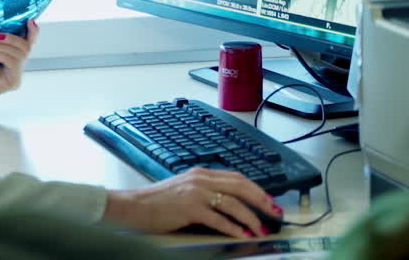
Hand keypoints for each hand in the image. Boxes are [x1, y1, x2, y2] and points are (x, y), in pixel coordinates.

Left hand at [0, 18, 38, 99]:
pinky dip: (3, 56)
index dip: (33, 31)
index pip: (29, 42)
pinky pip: (14, 64)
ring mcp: (16, 75)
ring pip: (21, 55)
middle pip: (26, 47)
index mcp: (13, 56)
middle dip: (12, 38)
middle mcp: (18, 66)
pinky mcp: (13, 82)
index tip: (30, 20)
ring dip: (4, 47)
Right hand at [101, 167, 282, 237]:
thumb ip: (205, 192)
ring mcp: (196, 192)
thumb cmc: (156, 202)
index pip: (237, 177)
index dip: (256, 189)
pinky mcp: (190, 208)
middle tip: (275, 212)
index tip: (269, 201)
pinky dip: (234, 228)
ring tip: (261, 229)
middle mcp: (201, 179)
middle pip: (241, 186)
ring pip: (233, 203)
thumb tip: (229, 205)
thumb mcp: (184, 189)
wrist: (133, 206)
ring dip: (251, 218)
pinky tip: (242, 235)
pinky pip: (219, 219)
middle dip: (262, 200)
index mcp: (201, 173)